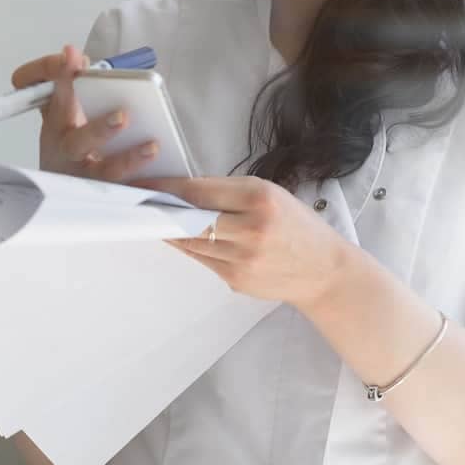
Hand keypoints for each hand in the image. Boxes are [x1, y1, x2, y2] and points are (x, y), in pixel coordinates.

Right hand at [10, 45, 159, 180]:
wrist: (64, 185)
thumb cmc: (69, 140)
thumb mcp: (59, 109)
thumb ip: (63, 79)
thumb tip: (71, 55)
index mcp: (56, 128)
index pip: (57, 99)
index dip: (63, 78)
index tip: (73, 57)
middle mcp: (69, 154)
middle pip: (77, 145)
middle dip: (98, 130)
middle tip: (121, 116)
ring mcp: (89, 178)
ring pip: (107, 174)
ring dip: (129, 161)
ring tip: (152, 147)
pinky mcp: (110, 194)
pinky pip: (131, 192)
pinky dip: (148, 187)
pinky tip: (167, 177)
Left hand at [137, 176, 352, 308]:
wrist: (324, 271)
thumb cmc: (298, 228)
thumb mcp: (271, 195)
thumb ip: (230, 194)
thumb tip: (185, 193)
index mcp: (260, 199)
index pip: (199, 191)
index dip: (167, 188)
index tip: (146, 185)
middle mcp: (251, 230)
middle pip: (190, 218)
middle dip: (163, 210)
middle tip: (141, 203)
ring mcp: (242, 259)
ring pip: (191, 241)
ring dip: (172, 230)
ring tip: (157, 219)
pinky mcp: (236, 279)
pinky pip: (202, 260)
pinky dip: (190, 247)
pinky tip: (183, 237)